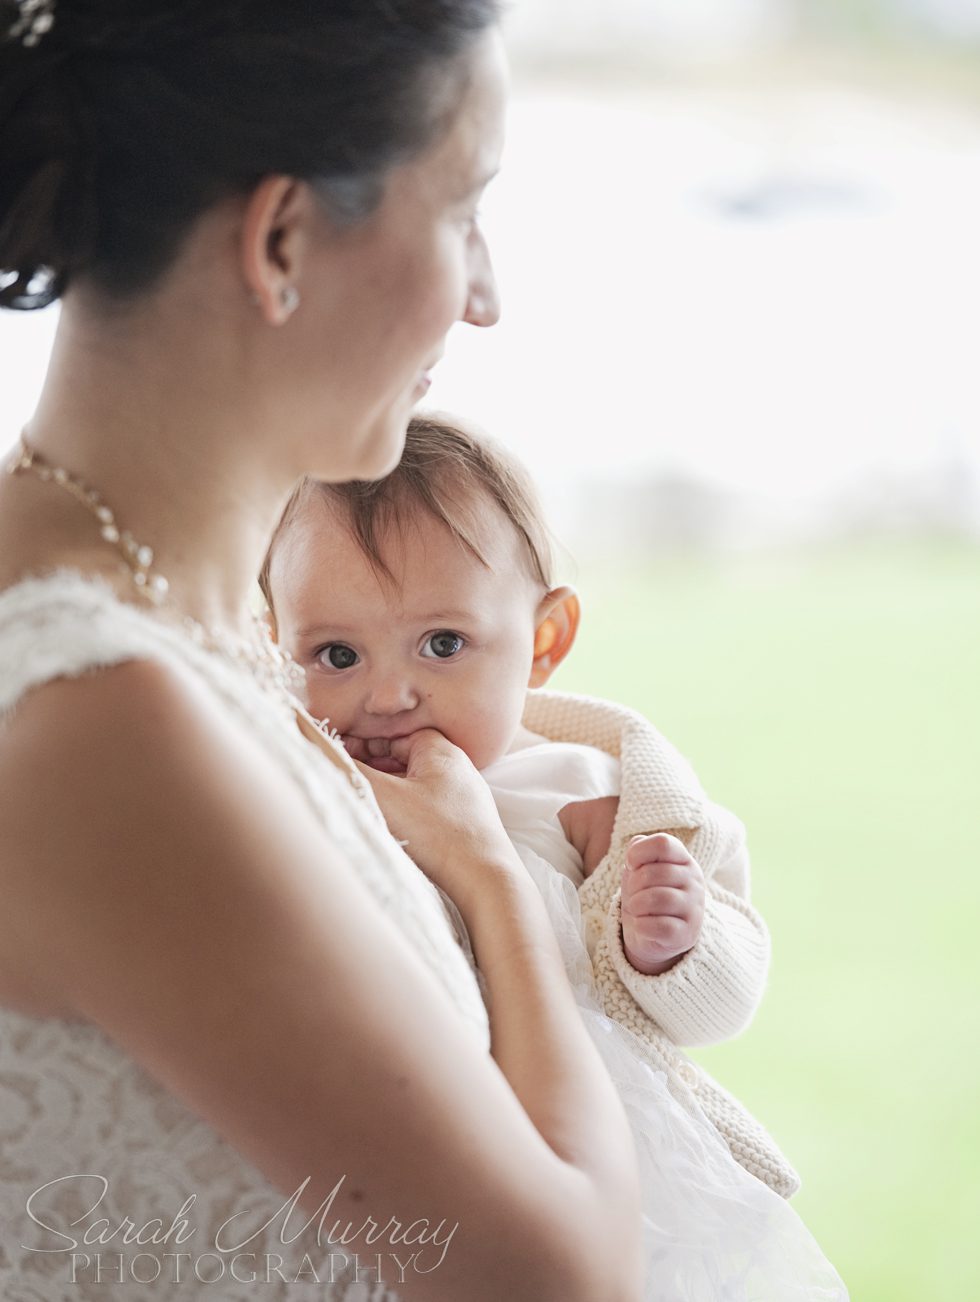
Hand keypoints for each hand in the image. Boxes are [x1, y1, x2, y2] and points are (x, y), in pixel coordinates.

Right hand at [353, 728, 525, 916]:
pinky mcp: (464, 822)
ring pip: (413, 784)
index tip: (336, 758)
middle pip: (402, 759)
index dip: (361, 744)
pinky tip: (392, 829)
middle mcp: (455, 767)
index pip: (392, 736)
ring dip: (387, 792)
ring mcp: (462, 796)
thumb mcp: (385, 796)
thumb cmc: (439, 834)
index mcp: (440, 750)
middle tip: (346, 782)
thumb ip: (351, 768)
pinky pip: (426, 807)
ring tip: (365, 806)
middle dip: (372, 769)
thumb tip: (320, 745)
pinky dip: (405, 811)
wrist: (485, 879)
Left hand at [620, 833, 705, 975]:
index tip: (632, 866)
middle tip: (633, 894)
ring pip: (657, 899)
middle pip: (654, 873)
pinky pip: (660, 926)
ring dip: (636, 905)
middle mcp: (694, 882)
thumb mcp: (638, 869)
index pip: (663, 844)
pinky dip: (642, 926)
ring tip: (636, 909)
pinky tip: (642, 926)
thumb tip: (635, 848)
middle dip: (633, 885)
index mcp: (684, 861)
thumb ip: (637, 851)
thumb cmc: (644, 895)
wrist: (649, 935)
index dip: (638, 853)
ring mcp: (694, 909)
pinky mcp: (687, 934)